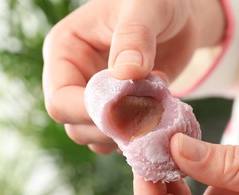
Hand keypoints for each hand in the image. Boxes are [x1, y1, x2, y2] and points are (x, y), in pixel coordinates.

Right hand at [42, 0, 224, 153]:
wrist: (179, 17)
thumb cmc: (156, 3)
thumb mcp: (147, 7)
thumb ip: (135, 36)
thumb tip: (125, 73)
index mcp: (64, 50)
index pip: (59, 98)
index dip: (88, 112)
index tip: (125, 112)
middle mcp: (73, 77)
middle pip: (74, 125)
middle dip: (109, 128)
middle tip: (147, 118)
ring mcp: (93, 96)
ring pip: (93, 136)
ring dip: (123, 135)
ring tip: (155, 115)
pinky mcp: (114, 108)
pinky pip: (114, 137)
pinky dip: (134, 137)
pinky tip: (155, 120)